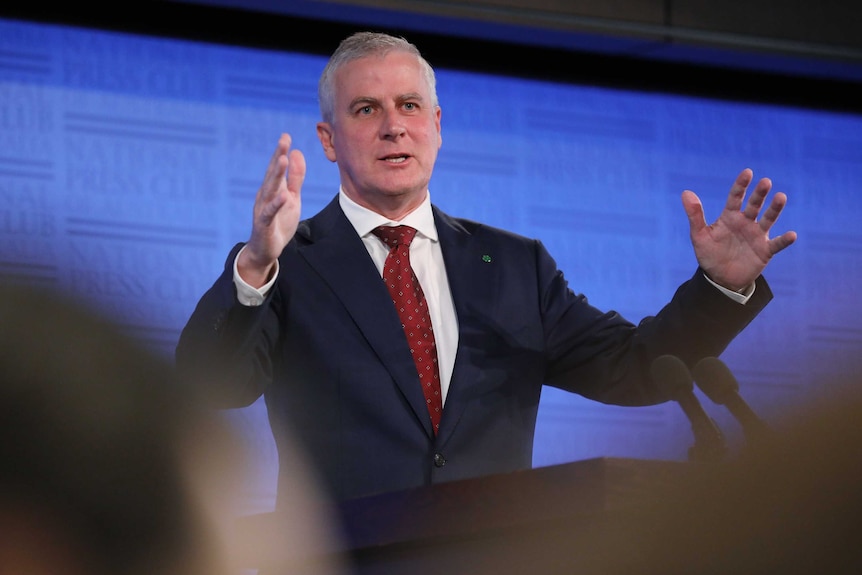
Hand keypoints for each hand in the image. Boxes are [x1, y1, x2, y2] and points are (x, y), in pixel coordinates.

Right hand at [238, 133, 305, 287]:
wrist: (265, 250)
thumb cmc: (278, 222)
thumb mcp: (292, 198)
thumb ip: (295, 178)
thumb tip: (297, 153)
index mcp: (272, 188)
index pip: (277, 167)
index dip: (281, 152)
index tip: (286, 135)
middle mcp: (265, 196)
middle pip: (272, 173)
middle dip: (278, 156)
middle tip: (284, 140)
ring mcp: (263, 209)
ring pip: (270, 189)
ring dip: (276, 174)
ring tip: (283, 159)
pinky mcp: (264, 224)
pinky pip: (269, 212)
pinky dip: (276, 203)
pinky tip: (283, 195)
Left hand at [682, 168, 796, 291]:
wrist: (720, 278)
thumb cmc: (709, 255)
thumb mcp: (699, 236)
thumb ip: (694, 215)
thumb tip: (685, 192)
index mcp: (730, 217)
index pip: (735, 197)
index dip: (741, 185)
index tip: (747, 172)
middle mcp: (746, 222)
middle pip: (754, 205)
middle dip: (759, 194)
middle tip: (765, 182)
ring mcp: (757, 235)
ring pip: (768, 219)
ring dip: (774, 209)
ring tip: (781, 197)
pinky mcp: (765, 251)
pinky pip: (777, 244)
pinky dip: (784, 240)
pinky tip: (792, 235)